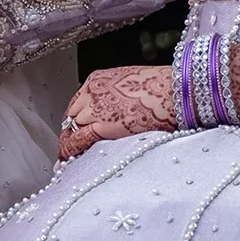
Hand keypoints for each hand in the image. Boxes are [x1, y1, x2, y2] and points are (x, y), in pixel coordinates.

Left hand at [59, 64, 177, 162]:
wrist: (173, 91)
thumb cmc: (162, 89)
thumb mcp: (132, 85)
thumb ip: (117, 97)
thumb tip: (118, 113)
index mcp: (98, 80)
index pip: (78, 102)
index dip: (76, 119)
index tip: (75, 129)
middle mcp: (91, 92)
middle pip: (72, 116)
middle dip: (71, 131)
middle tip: (68, 147)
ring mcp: (94, 109)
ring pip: (72, 129)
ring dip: (70, 143)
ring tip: (66, 158)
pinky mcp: (100, 125)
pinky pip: (78, 140)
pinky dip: (71, 151)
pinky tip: (68, 160)